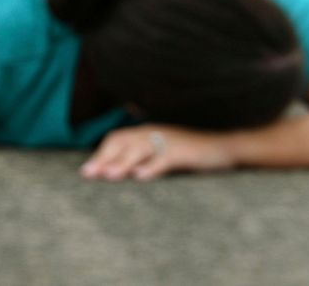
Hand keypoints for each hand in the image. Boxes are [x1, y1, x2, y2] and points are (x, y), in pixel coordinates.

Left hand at [80, 125, 235, 181]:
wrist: (223, 147)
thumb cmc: (189, 154)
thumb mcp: (161, 152)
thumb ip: (141, 158)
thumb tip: (115, 171)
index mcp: (145, 132)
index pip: (116, 139)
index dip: (100, 154)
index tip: (86, 172)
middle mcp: (153, 133)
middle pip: (123, 142)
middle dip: (104, 159)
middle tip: (88, 175)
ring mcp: (168, 141)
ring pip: (140, 149)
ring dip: (122, 162)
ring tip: (108, 176)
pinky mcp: (183, 152)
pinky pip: (165, 158)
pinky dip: (152, 167)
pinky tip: (141, 177)